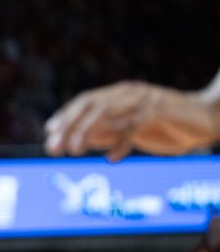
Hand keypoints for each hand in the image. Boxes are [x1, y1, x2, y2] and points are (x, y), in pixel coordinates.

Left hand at [44, 81, 211, 160]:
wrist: (208, 120)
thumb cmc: (169, 126)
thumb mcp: (130, 131)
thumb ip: (107, 133)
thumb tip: (78, 141)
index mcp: (121, 94)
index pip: (85, 101)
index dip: (65, 115)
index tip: (49, 133)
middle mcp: (129, 93)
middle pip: (90, 105)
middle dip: (68, 126)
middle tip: (53, 147)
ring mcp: (144, 100)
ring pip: (106, 110)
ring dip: (86, 131)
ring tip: (73, 151)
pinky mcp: (160, 111)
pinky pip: (134, 125)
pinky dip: (120, 142)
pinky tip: (112, 158)